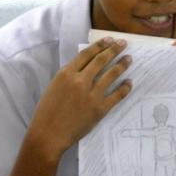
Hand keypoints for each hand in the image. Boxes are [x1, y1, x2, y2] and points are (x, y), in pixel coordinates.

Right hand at [31, 37, 131, 152]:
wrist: (48, 135)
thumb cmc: (46, 112)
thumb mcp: (54, 86)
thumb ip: (69, 76)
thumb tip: (85, 67)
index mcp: (66, 74)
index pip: (87, 54)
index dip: (100, 45)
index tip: (109, 40)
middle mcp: (80, 81)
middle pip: (101, 60)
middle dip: (114, 50)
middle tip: (123, 44)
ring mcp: (91, 95)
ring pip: (111, 74)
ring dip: (122, 64)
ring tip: (129, 59)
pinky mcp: (100, 109)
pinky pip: (116, 95)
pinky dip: (124, 87)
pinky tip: (129, 82)